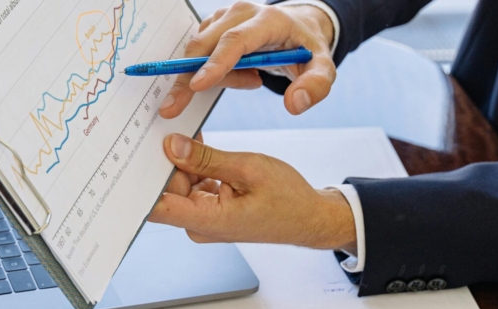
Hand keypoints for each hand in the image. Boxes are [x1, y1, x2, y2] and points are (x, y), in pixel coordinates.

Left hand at [150, 134, 355, 251]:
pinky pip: (192, 184)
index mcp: (207, 220)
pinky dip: (195, 166)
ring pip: (179, 183)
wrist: (308, 217)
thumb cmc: (287, 199)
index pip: (156, 207)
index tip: (133, 155)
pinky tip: (199, 146)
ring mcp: (204, 217)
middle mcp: (199, 223)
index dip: (140, 182)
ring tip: (187, 134)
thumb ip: (206, 158)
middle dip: (165, 160)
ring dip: (182, 160)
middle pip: (166, 189)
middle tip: (165, 127)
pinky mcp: (209, 209)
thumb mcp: (247, 168)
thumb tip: (172, 146)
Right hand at [159, 1, 335, 117]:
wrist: (297, 29)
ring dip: (216, 76)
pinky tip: (243, 74)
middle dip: (187, 77)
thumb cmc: (307, 50)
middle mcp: (241, 12)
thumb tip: (294, 104)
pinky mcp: (214, 25)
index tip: (196, 86)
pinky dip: (214, 72)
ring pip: (200, 51)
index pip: (235, 41)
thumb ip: (315, 86)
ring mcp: (224, 16)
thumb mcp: (322, 69)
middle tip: (174, 108)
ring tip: (251, 80)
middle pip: (205, 45)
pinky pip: (201, 53)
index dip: (215, 64)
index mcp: (268, 20)